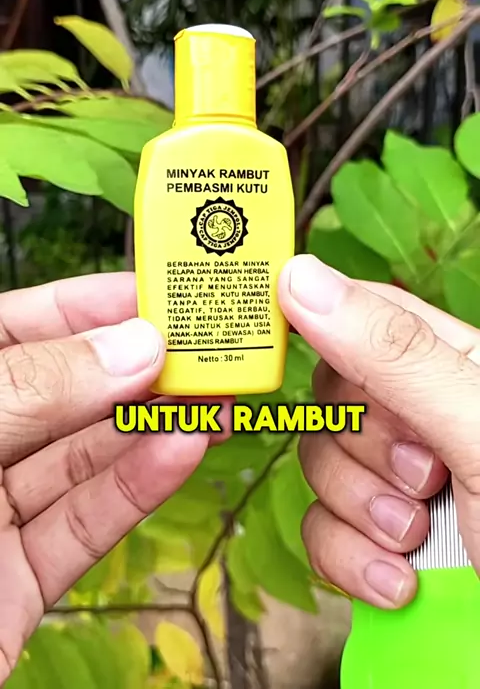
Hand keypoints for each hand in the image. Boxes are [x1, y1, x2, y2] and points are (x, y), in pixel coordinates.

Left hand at [0, 273, 230, 681]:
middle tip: (204, 347)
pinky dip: (137, 489)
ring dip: (150, 428)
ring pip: (81, 460)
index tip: (153, 294)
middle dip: (133, 368)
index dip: (82, 308)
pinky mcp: (15, 584)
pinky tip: (183, 451)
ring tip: (214, 397)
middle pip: (60, 394)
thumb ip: (33, 389)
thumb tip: (131, 346)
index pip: (10, 330)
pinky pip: (82, 525)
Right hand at [278, 254, 479, 609]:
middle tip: (423, 476)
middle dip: (361, 445)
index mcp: (458, 366)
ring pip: (319, 464)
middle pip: (331, 394)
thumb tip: (302, 281)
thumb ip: (395, 357)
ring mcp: (399, 482)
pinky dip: (351, 560)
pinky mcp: (377, 542)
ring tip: (418, 538)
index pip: (364, 312)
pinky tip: (402, 582)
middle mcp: (425, 417)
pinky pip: (320, 529)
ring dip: (360, 510)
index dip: (318, 318)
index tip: (274, 333)